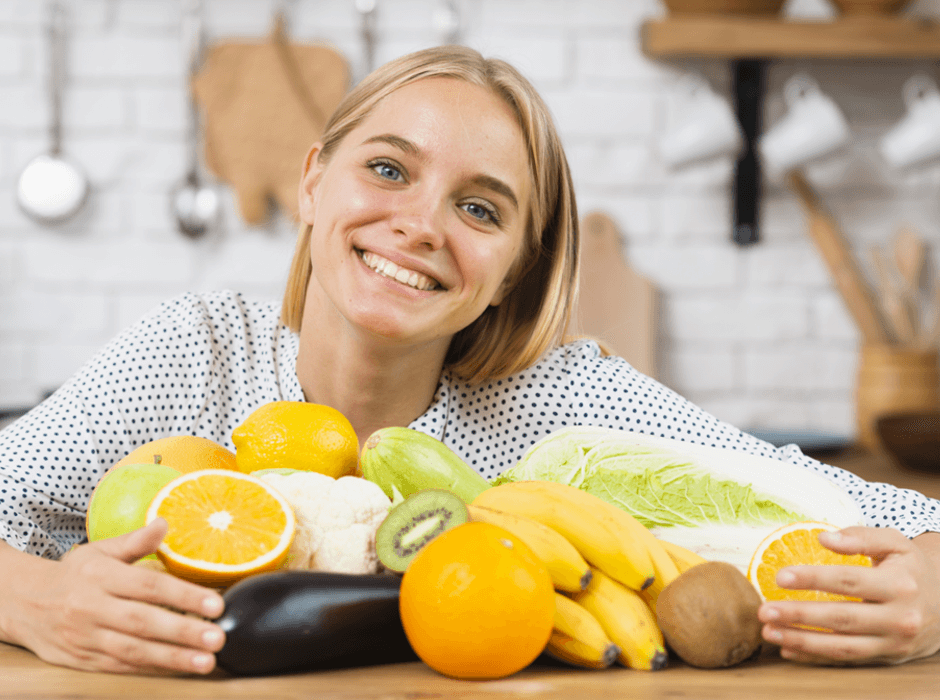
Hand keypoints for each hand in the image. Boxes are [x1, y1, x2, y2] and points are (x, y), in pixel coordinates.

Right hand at [6, 519, 225, 673]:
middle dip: (183, 632)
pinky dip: (151, 670)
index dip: (184, 596)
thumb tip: (165, 523)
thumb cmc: (73, 574)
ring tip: (205, 661)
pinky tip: (177, 669)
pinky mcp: (83, 660)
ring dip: (172, 658)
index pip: (149, 586)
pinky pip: (120, 667)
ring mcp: (87, 637)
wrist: (23, 603)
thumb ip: (135, 541)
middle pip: (143, 622)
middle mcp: (92, 608)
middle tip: (217, 638)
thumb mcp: (100, 550)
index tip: (216, 604)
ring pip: (133, 650)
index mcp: (101, 577)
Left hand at [757, 526, 939, 665]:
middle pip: (842, 618)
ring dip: (802, 641)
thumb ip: (860, 537)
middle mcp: (899, 618)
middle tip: (765, 610)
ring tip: (768, 631)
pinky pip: (846, 661)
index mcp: (899, 585)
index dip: (813, 579)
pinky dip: (815, 657)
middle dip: (800, 616)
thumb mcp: (895, 543)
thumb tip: (824, 538)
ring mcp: (893, 642)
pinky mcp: (886, 657)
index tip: (780, 577)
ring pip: (842, 647)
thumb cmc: (909, 568)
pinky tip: (787, 648)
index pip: (849, 582)